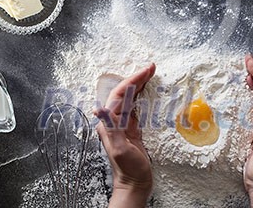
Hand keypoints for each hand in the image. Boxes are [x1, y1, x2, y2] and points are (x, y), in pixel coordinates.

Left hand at [95, 64, 155, 207]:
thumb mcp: (120, 150)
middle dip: (137, 78)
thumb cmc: (128, 170)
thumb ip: (111, 128)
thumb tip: (100, 108)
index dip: (134, 80)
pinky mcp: (132, 129)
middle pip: (125, 93)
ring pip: (131, 98)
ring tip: (151, 74)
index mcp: (110, 123)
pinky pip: (136, 107)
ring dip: (140, 85)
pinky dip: (143, 97)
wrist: (134, 185)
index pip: (121, 94)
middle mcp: (114, 121)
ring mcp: (123, 124)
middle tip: (152, 67)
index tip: (147, 70)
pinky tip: (148, 92)